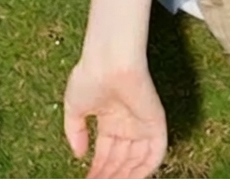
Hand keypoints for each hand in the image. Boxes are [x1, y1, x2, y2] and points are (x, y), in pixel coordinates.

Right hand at [64, 59, 166, 178]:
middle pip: (120, 159)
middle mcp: (126, 124)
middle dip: (110, 175)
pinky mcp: (156, 126)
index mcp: (109, 118)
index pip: (106, 151)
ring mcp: (142, 126)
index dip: (98, 168)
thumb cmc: (90, 76)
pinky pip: (154, 154)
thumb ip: (74, 131)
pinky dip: (144, 169)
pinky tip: (132, 178)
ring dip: (124, 175)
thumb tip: (79, 155)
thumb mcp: (74, 106)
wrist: (108, 63)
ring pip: (136, 160)